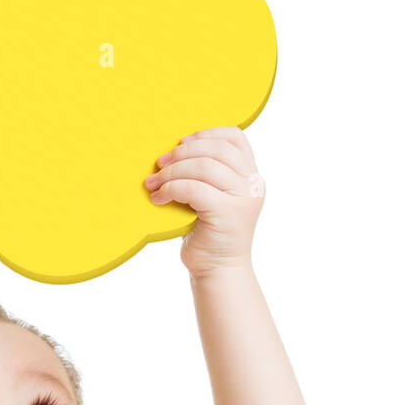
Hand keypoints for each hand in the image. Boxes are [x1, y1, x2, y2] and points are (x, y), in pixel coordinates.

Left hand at [144, 126, 264, 276]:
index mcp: (250, 176)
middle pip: (215, 149)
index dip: (206, 133)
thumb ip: (207, 174)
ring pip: (204, 167)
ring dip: (172, 171)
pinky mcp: (228, 212)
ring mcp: (243, 198)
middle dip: (182, 153)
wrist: (218, 271)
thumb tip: (173, 151)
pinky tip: (159, 198)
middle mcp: (252, 183)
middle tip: (159, 164)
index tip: (181, 143)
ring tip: (153, 183)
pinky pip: (194, 188)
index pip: (235, 137)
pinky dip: (172, 189)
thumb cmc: (208, 235)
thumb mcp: (212, 197)